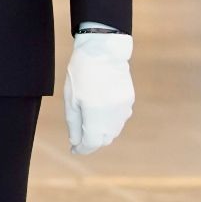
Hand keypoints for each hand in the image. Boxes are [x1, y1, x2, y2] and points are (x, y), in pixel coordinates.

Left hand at [63, 32, 133, 154]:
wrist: (103, 51)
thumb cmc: (82, 73)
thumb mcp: (71, 99)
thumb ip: (74, 124)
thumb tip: (76, 143)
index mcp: (96, 115)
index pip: (92, 142)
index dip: (82, 149)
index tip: (74, 150)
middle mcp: (113, 115)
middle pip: (104, 139)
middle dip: (92, 141)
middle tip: (79, 138)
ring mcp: (124, 108)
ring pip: (114, 130)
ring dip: (102, 132)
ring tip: (88, 123)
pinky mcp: (129, 101)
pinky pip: (120, 118)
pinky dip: (110, 121)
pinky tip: (100, 110)